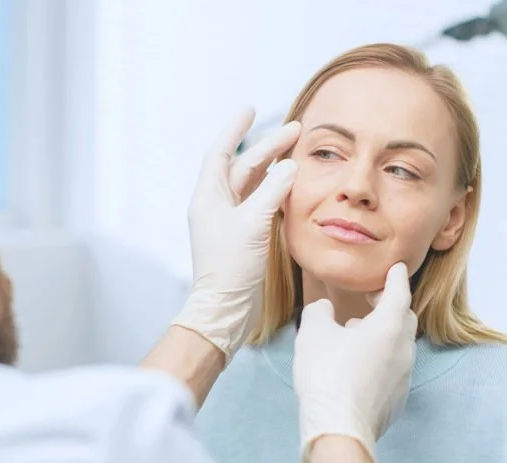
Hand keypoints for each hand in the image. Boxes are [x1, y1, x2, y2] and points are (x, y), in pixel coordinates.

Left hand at [171, 108, 300, 361]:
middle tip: (295, 129)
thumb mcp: (253, 224)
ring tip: (297, 152)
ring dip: (274, 168)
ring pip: (254, 185)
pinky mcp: (244, 237)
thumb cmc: (230, 269)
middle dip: (268, 147)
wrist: (224, 309)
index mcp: (208, 197)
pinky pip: (261, 204)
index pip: (222, 153)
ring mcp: (231, 222)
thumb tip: (289, 166)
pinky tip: (292, 185)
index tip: (250, 110)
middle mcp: (217, 205)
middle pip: (244, 167)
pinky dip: (276, 191)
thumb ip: (272, 192)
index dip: (235, 130)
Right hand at [293, 262, 417, 462]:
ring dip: (383, 335)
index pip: (399, 292)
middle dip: (391, 306)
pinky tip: (359, 368)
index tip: (397, 268)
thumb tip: (325, 309)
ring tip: (357, 336)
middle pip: (405, 318)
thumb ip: (319, 312)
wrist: (339, 429)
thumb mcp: (313, 333)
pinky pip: (394, 370)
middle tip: (371, 301)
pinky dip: (381, 360)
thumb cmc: (326, 375)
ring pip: (399, 346)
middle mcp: (403, 349)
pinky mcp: (398, 400)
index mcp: (389, 327)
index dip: (396, 278)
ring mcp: (404, 377)